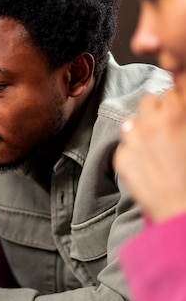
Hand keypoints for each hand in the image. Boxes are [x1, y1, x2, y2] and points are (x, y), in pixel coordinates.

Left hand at [115, 89, 185, 222]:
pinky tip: (147, 163)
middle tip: (168, 124)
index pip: (170, 92)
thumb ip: (184, 118)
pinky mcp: (121, 159)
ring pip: (132, 121)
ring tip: (156, 144)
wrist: (182, 209)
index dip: (176, 100)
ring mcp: (133, 141)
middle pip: (148, 101)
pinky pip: (125, 145)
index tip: (178, 107)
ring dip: (142, 128)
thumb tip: (178, 111)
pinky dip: (133, 150)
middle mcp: (151, 125)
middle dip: (158, 109)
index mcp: (176, 116)